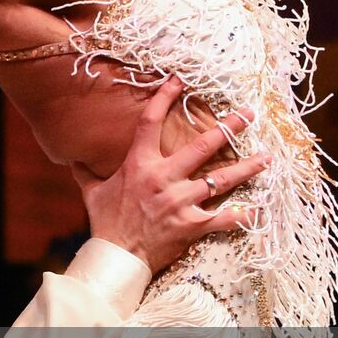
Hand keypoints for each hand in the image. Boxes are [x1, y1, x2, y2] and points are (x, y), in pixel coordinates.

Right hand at [72, 77, 267, 273]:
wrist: (117, 257)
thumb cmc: (105, 222)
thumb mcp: (92, 192)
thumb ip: (86, 172)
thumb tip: (71, 157)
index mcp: (139, 165)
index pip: (151, 123)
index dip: (164, 98)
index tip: (179, 81)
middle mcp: (164, 179)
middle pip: (202, 146)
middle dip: (228, 127)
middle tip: (248, 114)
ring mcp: (181, 202)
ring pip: (221, 180)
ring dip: (247, 167)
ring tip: (266, 156)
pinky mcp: (193, 225)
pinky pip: (224, 219)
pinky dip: (243, 216)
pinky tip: (259, 210)